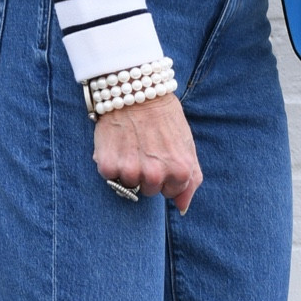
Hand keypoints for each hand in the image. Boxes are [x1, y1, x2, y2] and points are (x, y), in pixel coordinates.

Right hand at [93, 93, 201, 213]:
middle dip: (147, 173)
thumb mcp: (187, 146)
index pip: (169, 193)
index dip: (164, 174)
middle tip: (145, 148)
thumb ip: (191, 180)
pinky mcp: (109, 165)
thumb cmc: (164, 117)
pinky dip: (111, 161)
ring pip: (129, 185)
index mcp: (180, 172)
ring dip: (128, 168)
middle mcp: (156, 175)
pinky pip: (109, 175)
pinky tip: (118, 143)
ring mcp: (131, 171)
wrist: (137, 91)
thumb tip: (183, 209)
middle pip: (148, 191)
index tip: (160, 155)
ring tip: (131, 144)